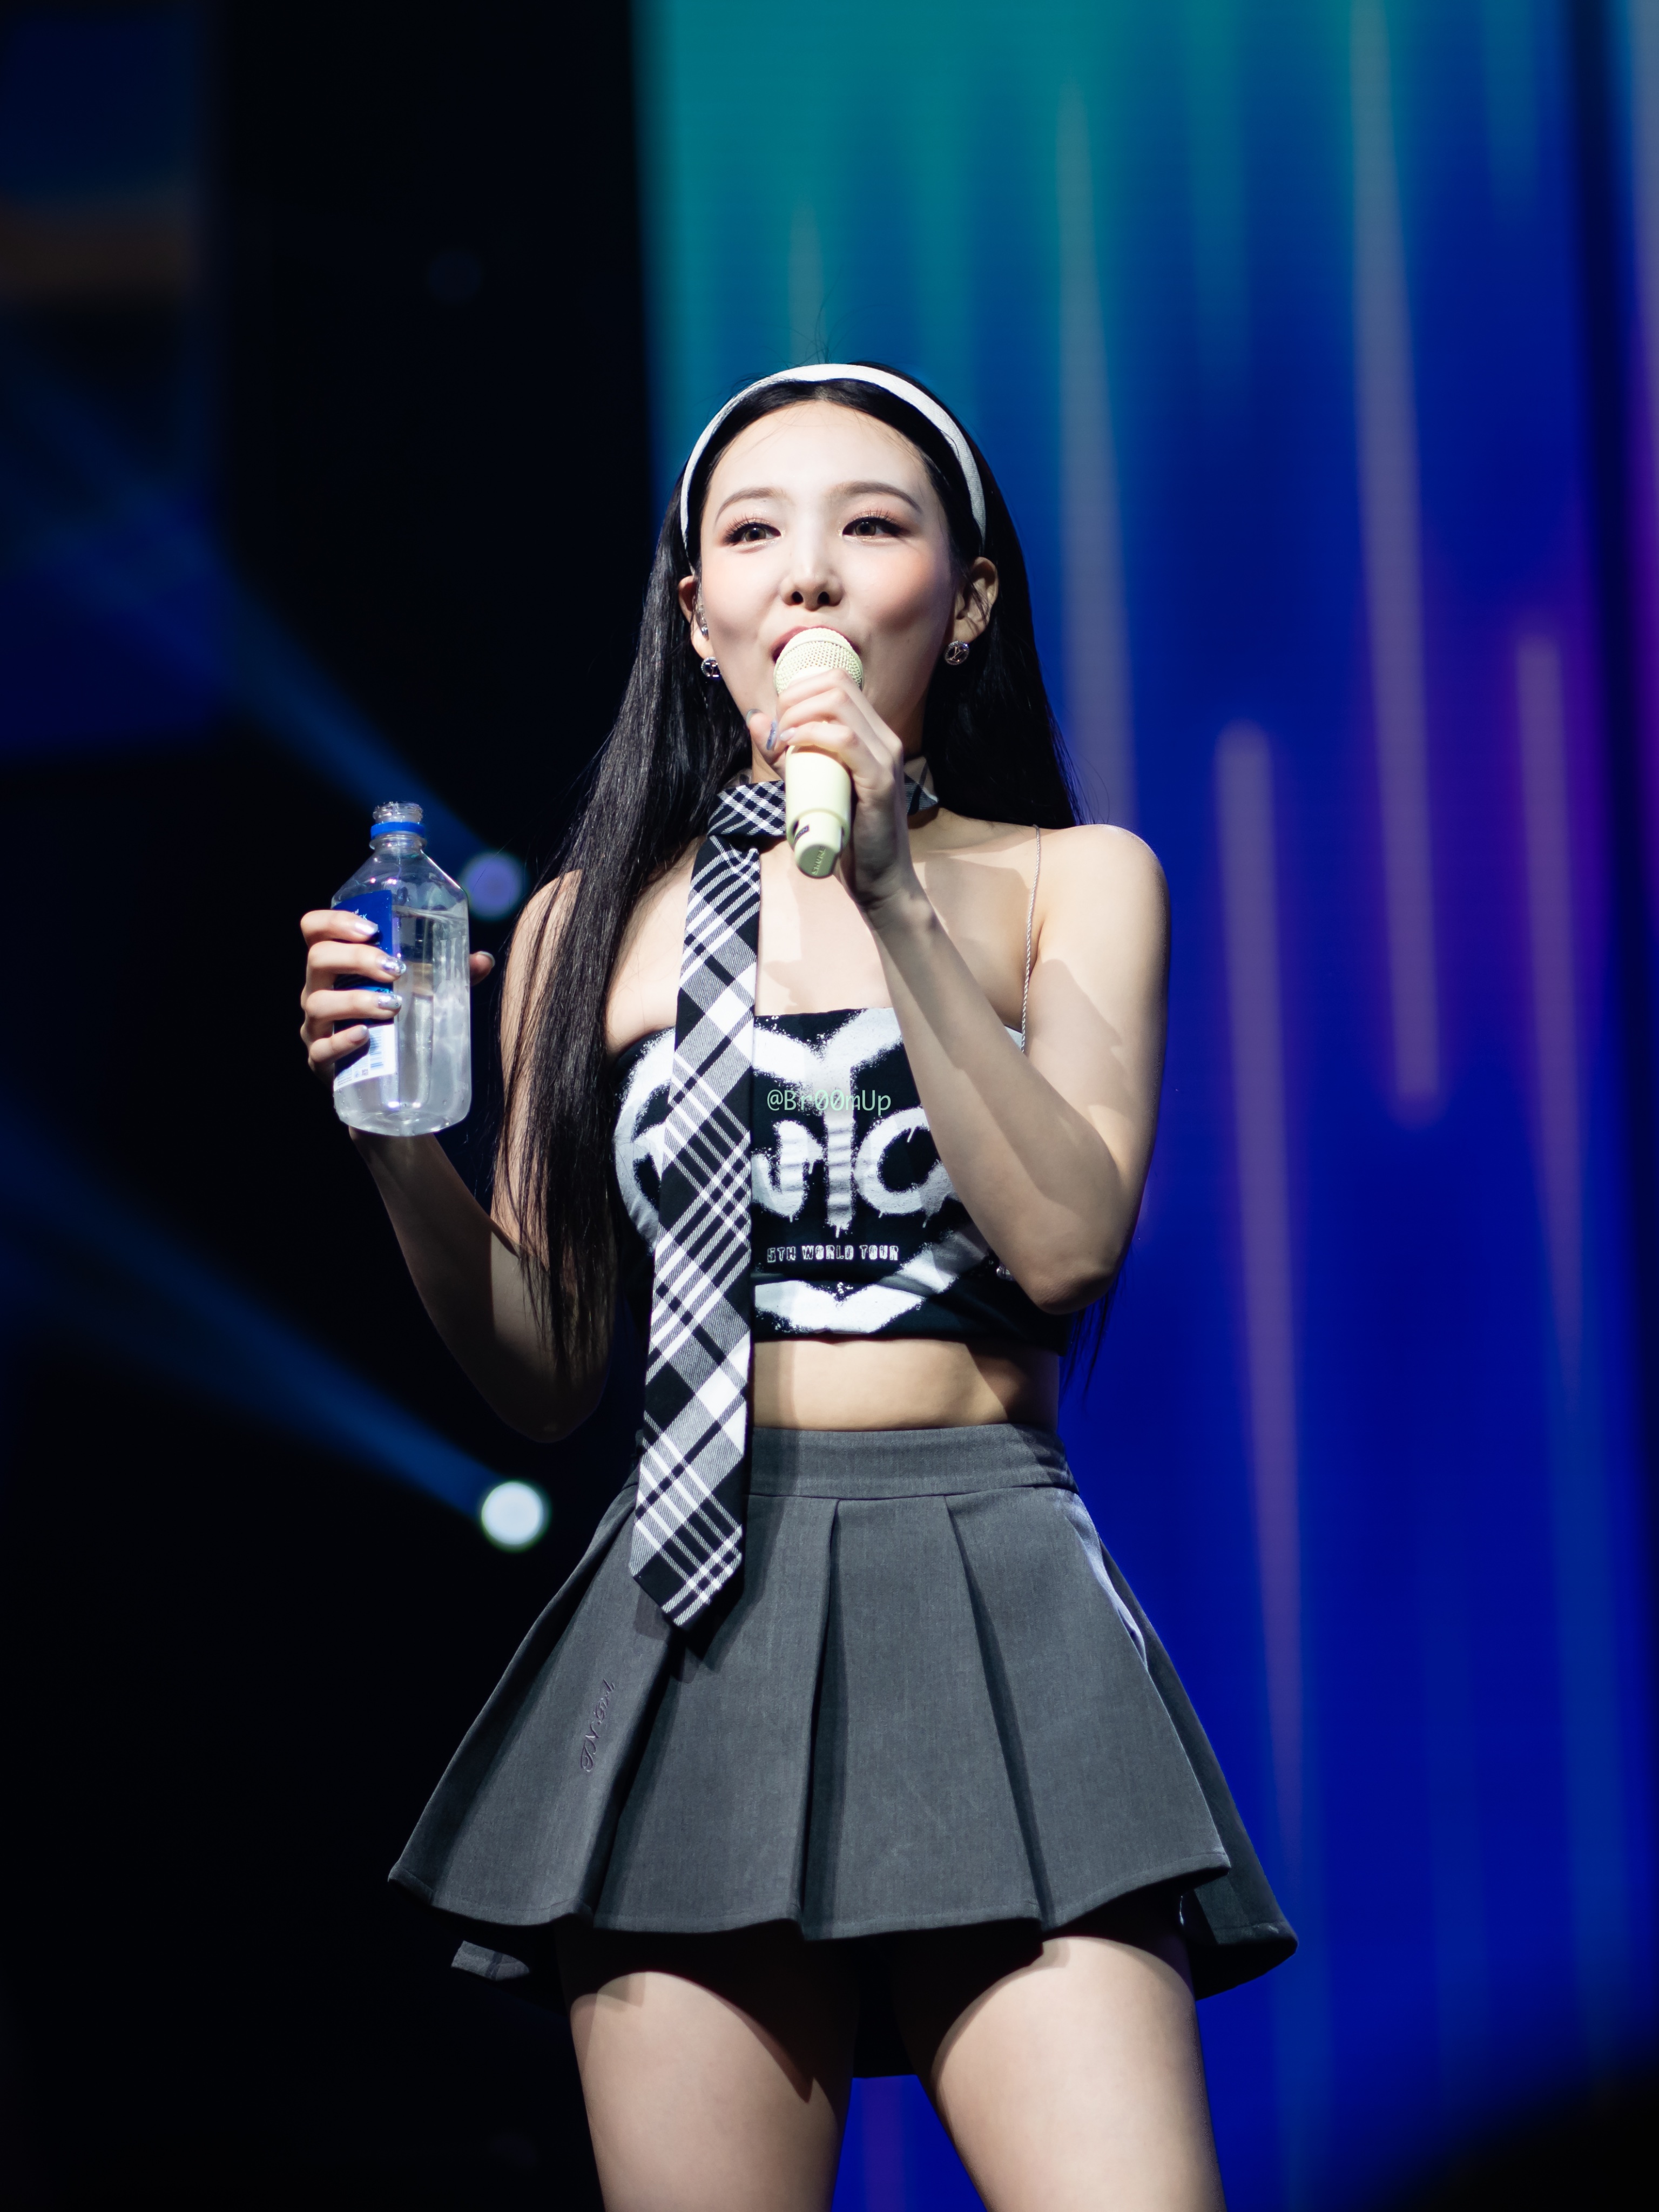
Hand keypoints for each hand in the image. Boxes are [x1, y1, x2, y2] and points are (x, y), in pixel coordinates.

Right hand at [298, 910, 494, 1087]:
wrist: (383, 1081)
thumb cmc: (397, 1023)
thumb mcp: (423, 993)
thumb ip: (450, 975)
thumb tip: (483, 960)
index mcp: (336, 965)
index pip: (315, 929)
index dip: (335, 921)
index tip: (371, 929)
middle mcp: (317, 990)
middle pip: (318, 959)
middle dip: (357, 959)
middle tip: (395, 969)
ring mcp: (316, 1026)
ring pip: (318, 1003)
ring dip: (355, 1000)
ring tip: (392, 1006)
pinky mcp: (320, 1060)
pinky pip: (321, 1049)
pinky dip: (342, 1040)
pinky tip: (365, 1036)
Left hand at [746, 670, 920, 915]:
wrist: (879, 881)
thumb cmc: (847, 836)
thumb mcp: (809, 786)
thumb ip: (788, 756)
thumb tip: (757, 719)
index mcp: (873, 736)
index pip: (837, 681)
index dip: (799, 688)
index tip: (779, 719)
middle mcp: (884, 739)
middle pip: (836, 683)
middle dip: (794, 697)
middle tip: (777, 730)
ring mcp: (886, 758)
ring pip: (840, 703)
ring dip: (799, 712)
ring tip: (783, 739)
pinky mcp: (881, 782)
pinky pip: (846, 741)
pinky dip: (813, 735)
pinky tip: (793, 746)